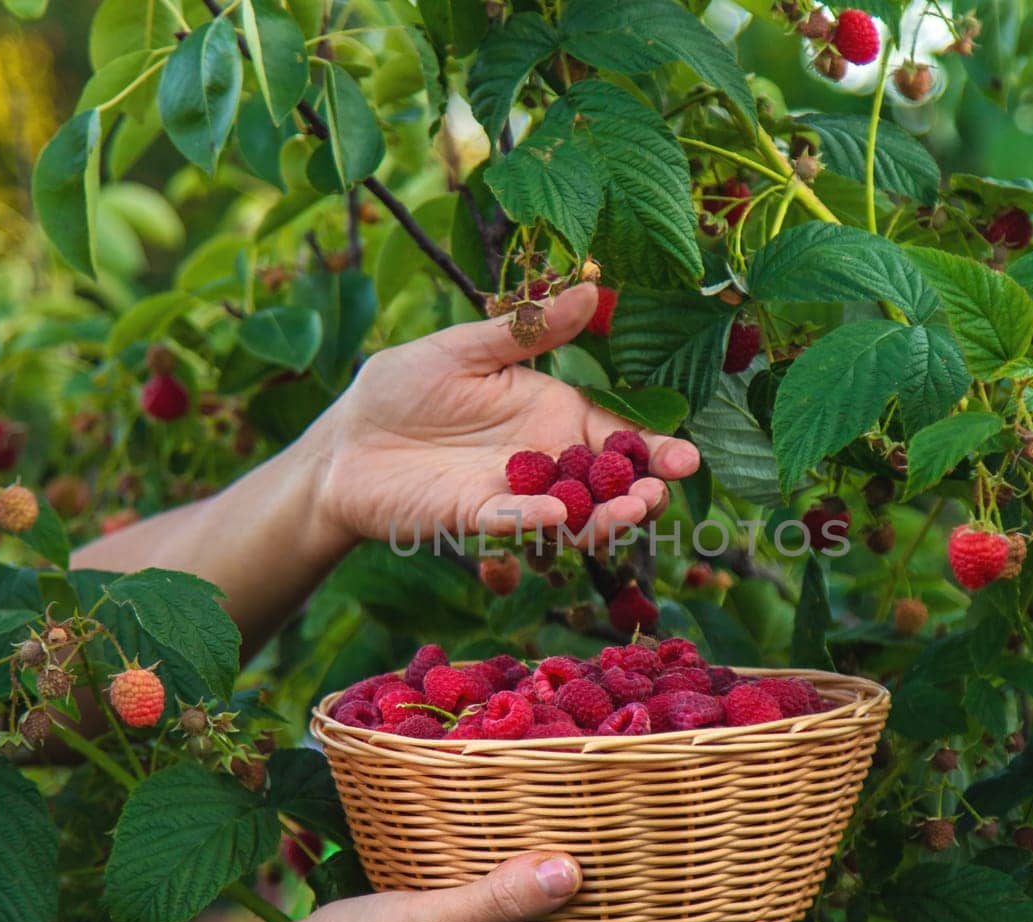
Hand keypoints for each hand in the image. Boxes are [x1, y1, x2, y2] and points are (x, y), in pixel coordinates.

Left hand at [307, 284, 700, 545]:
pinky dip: (534, 523)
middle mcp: (542, 459)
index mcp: (551, 414)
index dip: (655, 449)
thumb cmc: (402, 389)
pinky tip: (555, 516)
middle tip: (661, 492)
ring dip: (604, 517)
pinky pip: (510, 522)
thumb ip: (528, 330)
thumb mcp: (466, 349)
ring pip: (572, 515)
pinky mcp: (471, 516)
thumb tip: (592, 288)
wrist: (344, 441)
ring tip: (629, 510)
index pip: (617, 434)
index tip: (687, 459)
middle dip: (642, 491)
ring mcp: (511, 493)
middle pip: (607, 483)